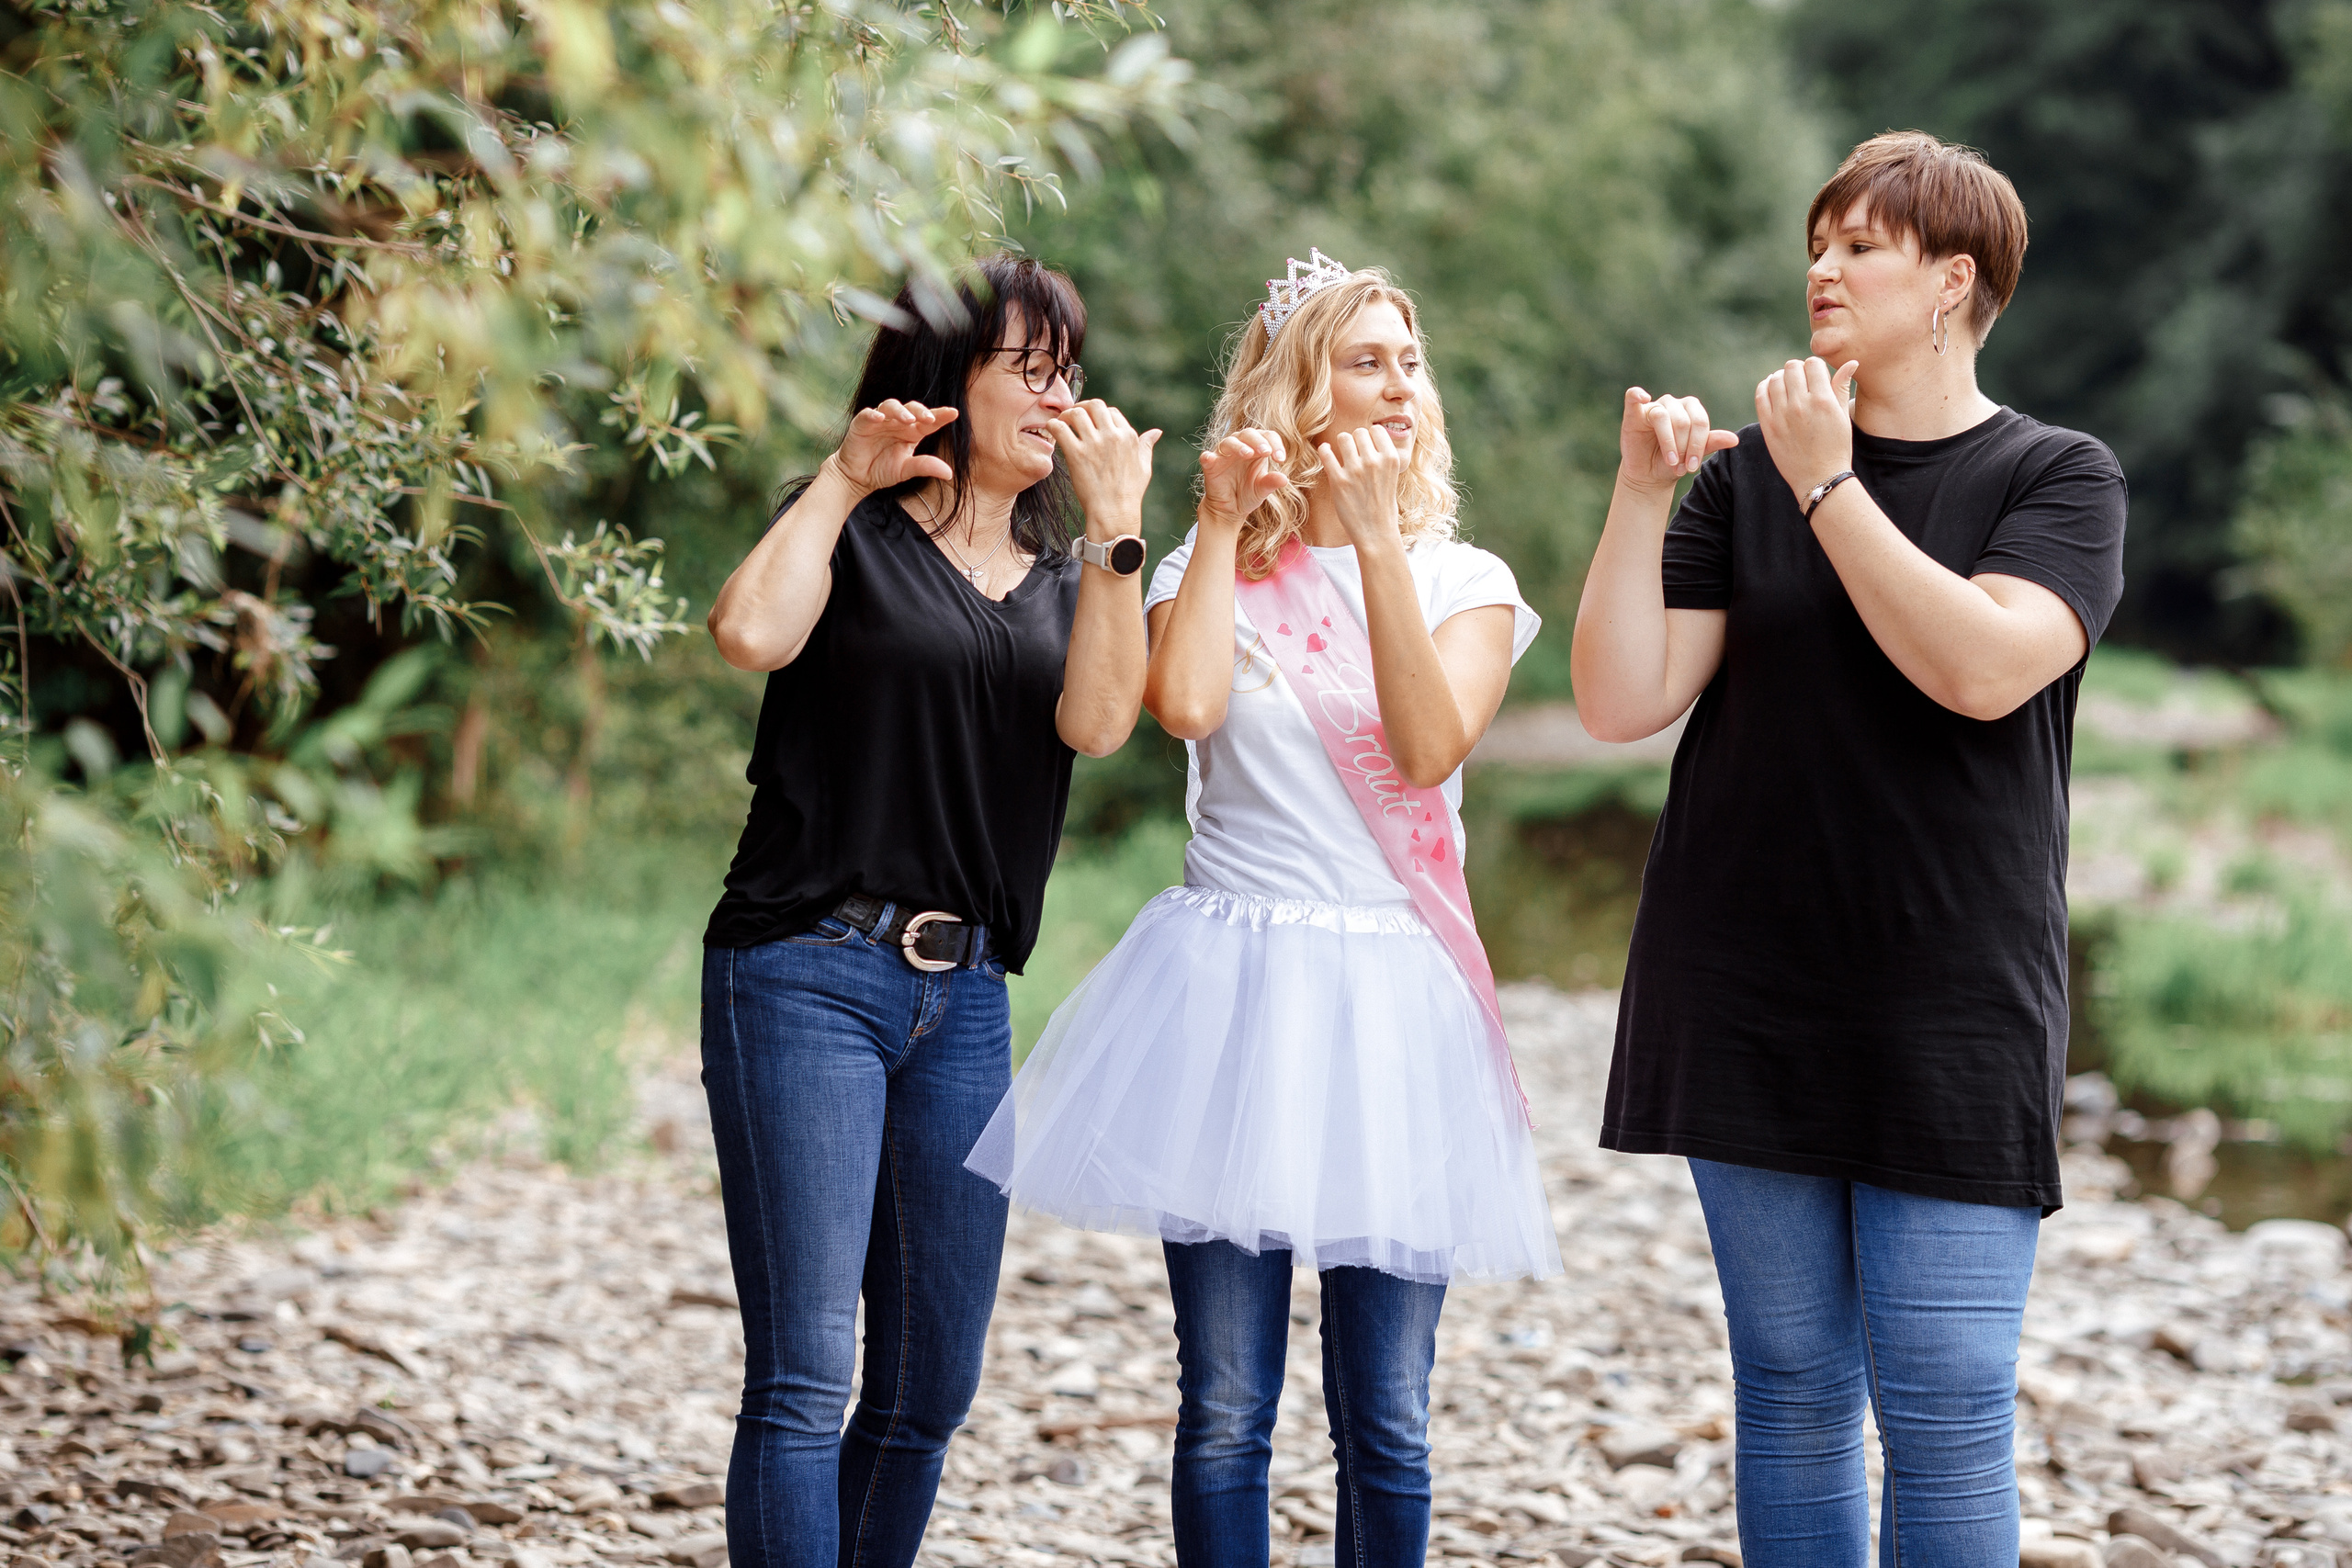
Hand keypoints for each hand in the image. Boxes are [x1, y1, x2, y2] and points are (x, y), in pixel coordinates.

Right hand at [830, 400, 957, 495]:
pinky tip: (880, 418)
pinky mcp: (862, 424)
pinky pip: (867, 414)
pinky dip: (873, 414)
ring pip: (891, 406)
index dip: (940, 415)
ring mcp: (880, 421)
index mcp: (911, 432)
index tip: (953, 413)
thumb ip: (925, 467)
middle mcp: (897, 423)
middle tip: (930, 418)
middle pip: (911, 409)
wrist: (857, 477)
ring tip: (908, 420)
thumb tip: (949, 474)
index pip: (928, 421)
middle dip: (921, 411)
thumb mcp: (906, 470)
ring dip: (900, 411)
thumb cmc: (882, 470)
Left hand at [1053, 400, 1162, 535]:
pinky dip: (1053, 425)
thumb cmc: (1130, 493)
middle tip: (1073, 416)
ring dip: (1066, 414)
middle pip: (1094, 405)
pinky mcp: (1077, 454)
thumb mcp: (1144, 467)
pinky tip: (1052, 431)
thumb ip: (1146, 446)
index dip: (1099, 415)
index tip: (1091, 423)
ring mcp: (1094, 444)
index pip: (1111, 411)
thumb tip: (1156, 432)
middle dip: (1082, 407)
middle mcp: (1112, 435)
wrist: (1115, 513)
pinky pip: (1060, 428)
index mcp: (1128, 436)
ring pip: (1077, 412)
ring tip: (1062, 423)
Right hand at [1198, 427, 1289, 528]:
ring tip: (1248, 454)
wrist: (1230, 509)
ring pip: (1229, 442)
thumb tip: (1285, 479)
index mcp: (1257, 448)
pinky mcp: (1210, 465)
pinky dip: (1208, 457)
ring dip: (1238, 446)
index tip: (1281, 460)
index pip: (1267, 436)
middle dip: (1258, 441)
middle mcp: (1240, 446)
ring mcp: (1224, 455)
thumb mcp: (1262, 489)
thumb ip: (1271, 482)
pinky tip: (1210, 458)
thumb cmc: (1248, 494)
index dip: (1276, 444)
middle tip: (1266, 452)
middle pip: (1248, 434)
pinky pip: (1207, 457)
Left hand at [1317, 424, 1408, 548]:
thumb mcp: (1392, 476)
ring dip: (1341, 445)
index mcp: (1391, 459)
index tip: (1367, 447)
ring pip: (1343, 438)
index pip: (1376, 430)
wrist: (1376, 531)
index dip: (1370, 437)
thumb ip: (1382, 456)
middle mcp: (1374, 461)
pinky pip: (1326, 453)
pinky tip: (1326, 453)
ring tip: (1342, 455)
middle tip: (1354, 454)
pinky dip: (1324, 450)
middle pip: (1359, 432)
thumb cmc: (1383, 504)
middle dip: (1355, 441)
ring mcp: (1355, 471)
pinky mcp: (1338, 481)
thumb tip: (1369, 436)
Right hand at [1618, 388, 1738, 493]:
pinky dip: (1637, 395)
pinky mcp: (1633, 413)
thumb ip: (1711, 443)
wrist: (1649, 476)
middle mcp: (1673, 404)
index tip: (1692, 467)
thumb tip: (1735, 439)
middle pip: (1683, 421)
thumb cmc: (1672, 463)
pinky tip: (1643, 397)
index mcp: (1691, 409)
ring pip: (1663, 417)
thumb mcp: (1692, 456)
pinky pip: (1633, 397)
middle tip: (1680, 468)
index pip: (1699, 421)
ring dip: (1668, 442)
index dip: (1697, 445)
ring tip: (1669, 461)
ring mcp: (1653, 406)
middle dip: (1683, 448)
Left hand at [1755, 357, 1859, 507]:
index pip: (1813, 364)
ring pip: (1775, 378)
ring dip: (1781, 377)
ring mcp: (1782, 416)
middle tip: (1801, 381)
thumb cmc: (1836, 447)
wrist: (1820, 478)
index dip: (1814, 367)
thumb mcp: (1843, 416)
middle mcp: (1801, 405)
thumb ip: (1842, 387)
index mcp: (1823, 400)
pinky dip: (1766, 387)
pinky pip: (1761, 395)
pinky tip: (1773, 390)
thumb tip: (1851, 362)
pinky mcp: (1769, 426)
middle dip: (1798, 370)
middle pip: (1792, 367)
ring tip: (1787, 386)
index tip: (1815, 376)